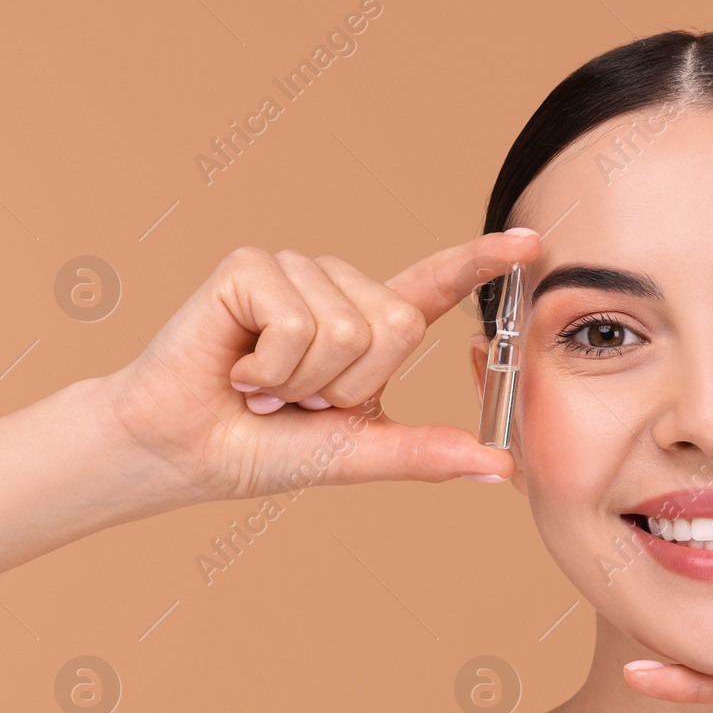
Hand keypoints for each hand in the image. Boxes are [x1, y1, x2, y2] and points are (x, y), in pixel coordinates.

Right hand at [101, 231, 539, 504]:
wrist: (181, 451)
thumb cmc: (262, 449)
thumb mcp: (356, 453)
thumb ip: (425, 454)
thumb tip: (500, 468)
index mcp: (370, 326)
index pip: (436, 286)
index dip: (481, 262)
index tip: (531, 243)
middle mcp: (339, 289)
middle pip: (399, 327)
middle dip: (351, 384)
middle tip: (299, 399)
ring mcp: (296, 272)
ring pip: (349, 328)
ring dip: (303, 381)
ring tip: (263, 386)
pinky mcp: (252, 267)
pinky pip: (298, 324)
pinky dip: (269, 370)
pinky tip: (237, 371)